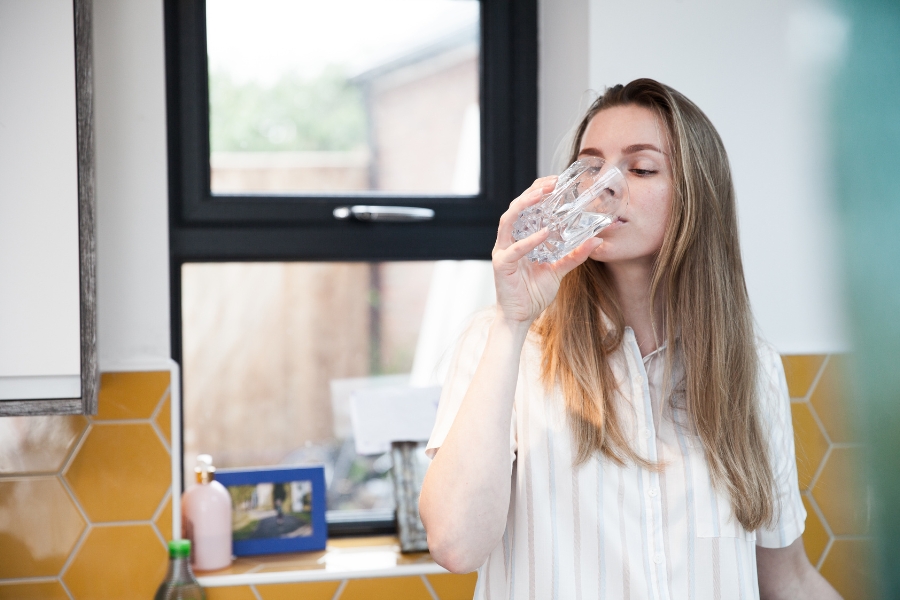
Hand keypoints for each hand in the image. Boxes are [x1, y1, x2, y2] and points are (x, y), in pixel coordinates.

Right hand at [491, 177, 603, 323]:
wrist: (521, 316)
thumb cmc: (534, 292)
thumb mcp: (559, 269)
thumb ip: (575, 255)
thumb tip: (595, 240)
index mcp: (521, 237)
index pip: (527, 206)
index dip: (538, 190)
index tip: (557, 180)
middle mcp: (510, 240)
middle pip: (516, 207)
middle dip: (532, 192)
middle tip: (552, 183)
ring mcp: (503, 251)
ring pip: (508, 220)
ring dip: (524, 205)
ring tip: (541, 195)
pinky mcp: (501, 265)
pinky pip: (515, 249)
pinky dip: (529, 240)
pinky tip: (543, 233)